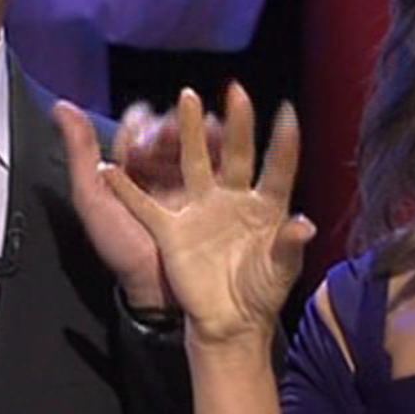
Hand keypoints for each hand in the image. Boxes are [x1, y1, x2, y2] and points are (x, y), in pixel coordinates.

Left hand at [56, 96, 222, 309]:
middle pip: (169, 134)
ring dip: (201, 129)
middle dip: (174, 123)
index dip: (140, 124)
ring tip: (206, 126)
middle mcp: (158, 175)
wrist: (158, 289)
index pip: (135, 134)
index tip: (145, 123)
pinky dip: (223, 148)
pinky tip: (224, 141)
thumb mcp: (94, 200)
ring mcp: (186, 185)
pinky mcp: (213, 197)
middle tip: (175, 127)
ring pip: (197, 144)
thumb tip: (62, 107)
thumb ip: (80, 154)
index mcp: (129, 173)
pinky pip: (220, 165)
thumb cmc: (122, 250)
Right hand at [98, 83, 314, 348]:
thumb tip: (304, 224)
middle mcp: (233, 199)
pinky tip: (111, 166)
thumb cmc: (261, 294)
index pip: (278, 168)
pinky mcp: (173, 229)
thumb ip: (288, 246)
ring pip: (195, 162)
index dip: (284, 142)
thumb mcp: (280, 272)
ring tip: (186, 97)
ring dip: (190, 132)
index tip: (287, 111)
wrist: (230, 323)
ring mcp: (202, 210)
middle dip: (237, 123)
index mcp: (266, 207)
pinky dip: (128, 189)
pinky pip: (146, 205)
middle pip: (236, 153)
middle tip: (236, 90)